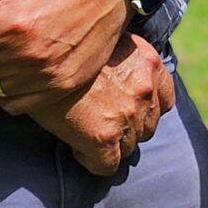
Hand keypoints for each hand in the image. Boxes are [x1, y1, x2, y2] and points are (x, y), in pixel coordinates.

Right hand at [27, 34, 175, 175]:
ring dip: (111, 145)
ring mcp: (128, 116)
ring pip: (129, 148)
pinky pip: (107, 166)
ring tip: (88, 134)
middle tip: (102, 123)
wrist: (41, 57)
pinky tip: (78, 149)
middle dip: (127, 129)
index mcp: (150, 64)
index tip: (126, 110)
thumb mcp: (108, 41)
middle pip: (147, 128)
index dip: (145, 109)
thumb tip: (120, 78)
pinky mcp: (104, 138)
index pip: (165, 100)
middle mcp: (145, 92)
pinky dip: (93, 162)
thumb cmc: (68, 48)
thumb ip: (125, 61)